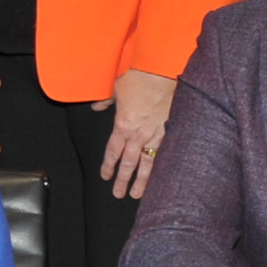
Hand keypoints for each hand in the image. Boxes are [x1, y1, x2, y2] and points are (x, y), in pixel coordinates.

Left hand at [92, 68, 175, 196]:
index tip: (105, 176)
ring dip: (142, 181)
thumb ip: (105, 101)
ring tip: (137, 194)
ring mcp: (156, 134)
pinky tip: (161, 177)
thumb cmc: (137, 78)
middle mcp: (138, 134)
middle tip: (119, 194)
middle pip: (128, 163)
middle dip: (123, 180)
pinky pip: (164, 154)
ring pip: (147, 163)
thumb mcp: (114, 88)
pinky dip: (161, 166)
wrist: (160, 72)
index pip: (113, 151)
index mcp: (122, 125)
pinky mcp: (170, 131)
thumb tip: (96, 107)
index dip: (108, 165)